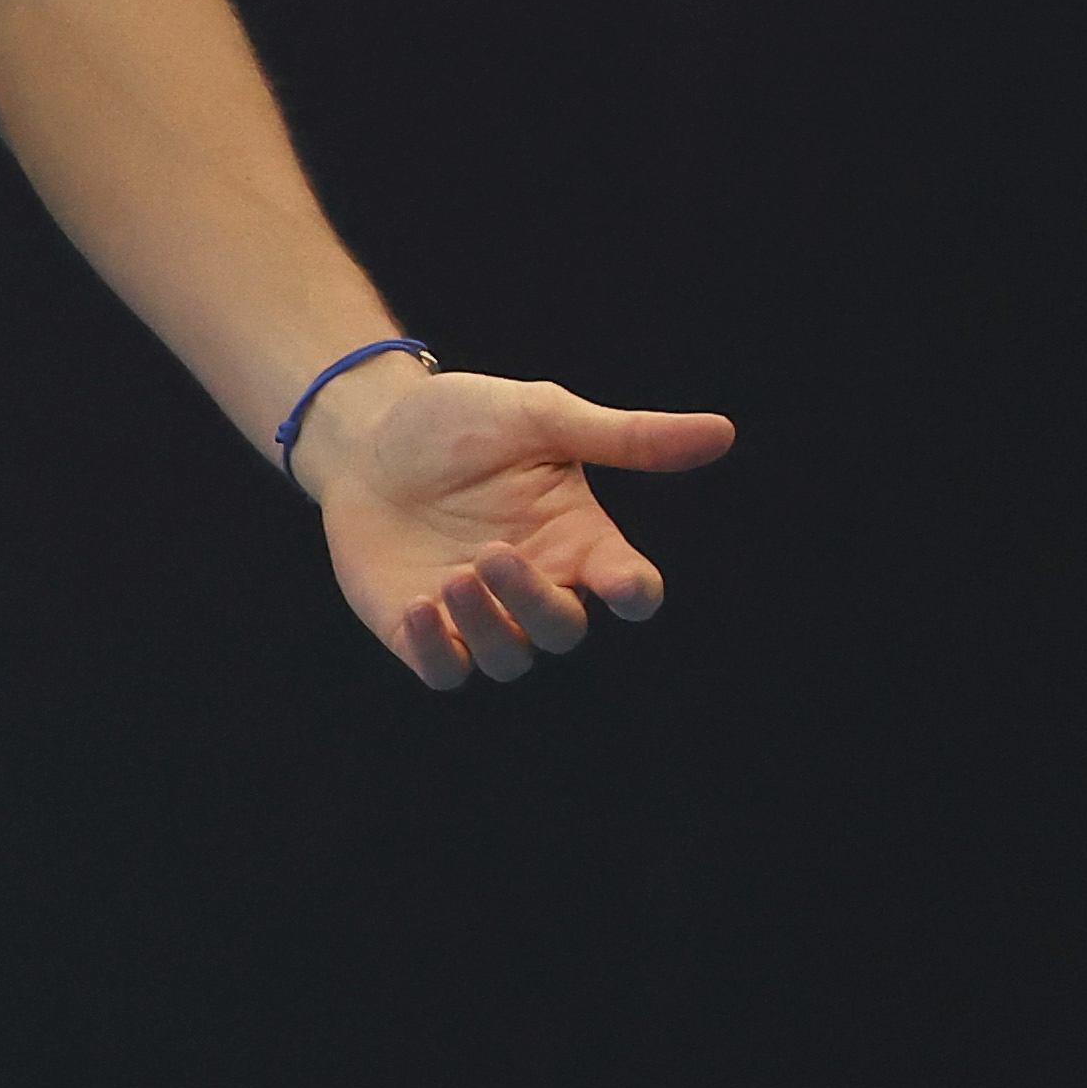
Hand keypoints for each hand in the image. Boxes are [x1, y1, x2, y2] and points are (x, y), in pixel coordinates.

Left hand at [292, 360, 732, 691]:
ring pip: (510, 659)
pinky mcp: (421, 631)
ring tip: (454, 576)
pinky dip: (440, 653)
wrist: (363, 434)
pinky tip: (422, 608)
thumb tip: (722, 431)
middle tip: (492, 554)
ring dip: (489, 627)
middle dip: (536, 604)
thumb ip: (623, 436)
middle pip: (564, 631)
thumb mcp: (539, 417)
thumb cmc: (459, 421)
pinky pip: (445, 670)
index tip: (623, 584)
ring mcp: (480, 614)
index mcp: (579, 539)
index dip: (633, 594)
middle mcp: (538, 585)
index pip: (630, 586)